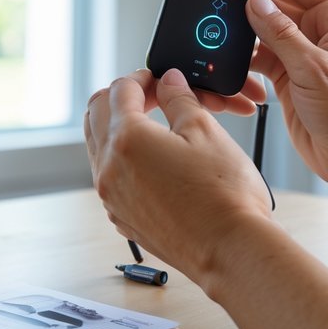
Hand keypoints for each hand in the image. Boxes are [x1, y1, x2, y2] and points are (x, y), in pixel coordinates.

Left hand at [83, 68, 272, 278]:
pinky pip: (108, 178)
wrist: (231, 251)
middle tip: (153, 96)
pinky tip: (152, 160)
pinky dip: (121, 159)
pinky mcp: (122, 218)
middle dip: (122, 97)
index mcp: (127, 140)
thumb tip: (169, 82)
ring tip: (153, 125)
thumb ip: (180, 98)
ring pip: (97, 146)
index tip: (161, 80)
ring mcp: (111, 197)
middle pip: (96, 114)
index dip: (143, 77)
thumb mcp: (205, 130)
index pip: (121, 90)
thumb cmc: (224, 194)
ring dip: (117, 127)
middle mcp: (108, 169)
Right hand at [202, 0, 327, 187]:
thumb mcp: (313, 70)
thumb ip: (280, 34)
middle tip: (206, 2)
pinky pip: (260, 55)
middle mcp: (320, 27)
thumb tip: (253, 2)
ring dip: (238, 31)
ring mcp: (304, 50)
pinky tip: (229, 65)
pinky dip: (242, 59)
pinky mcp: (291, 73)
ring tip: (212, 35)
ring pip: (261, 27)